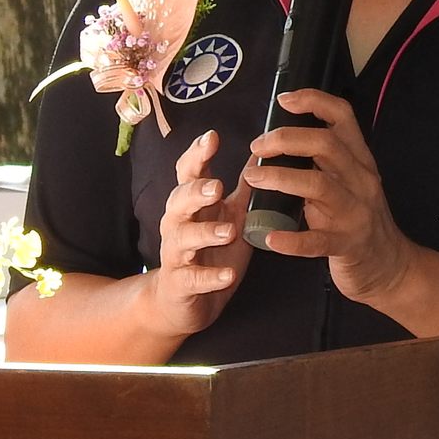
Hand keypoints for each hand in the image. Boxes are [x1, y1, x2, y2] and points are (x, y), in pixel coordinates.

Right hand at [141, 130, 251, 339]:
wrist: (183, 302)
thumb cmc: (211, 251)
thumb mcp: (231, 216)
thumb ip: (244, 188)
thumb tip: (261, 152)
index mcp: (193, 204)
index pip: (189, 172)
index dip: (197, 154)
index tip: (212, 137)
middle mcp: (179, 224)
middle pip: (179, 200)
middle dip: (196, 192)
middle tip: (216, 186)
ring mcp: (177, 255)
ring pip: (183, 238)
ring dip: (205, 233)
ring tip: (228, 232)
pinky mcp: (181, 284)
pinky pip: (193, 279)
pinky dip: (211, 277)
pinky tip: (227, 275)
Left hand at [243, 90, 420, 307]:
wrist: (390, 266)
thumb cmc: (360, 221)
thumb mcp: (349, 184)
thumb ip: (324, 164)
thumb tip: (281, 141)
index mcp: (360, 161)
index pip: (343, 117)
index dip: (314, 101)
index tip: (283, 100)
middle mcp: (361, 180)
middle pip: (326, 145)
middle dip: (286, 140)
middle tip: (256, 147)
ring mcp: (357, 213)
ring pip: (320, 185)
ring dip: (281, 178)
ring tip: (252, 179)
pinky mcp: (348, 245)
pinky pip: (317, 241)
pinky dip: (292, 240)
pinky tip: (270, 238)